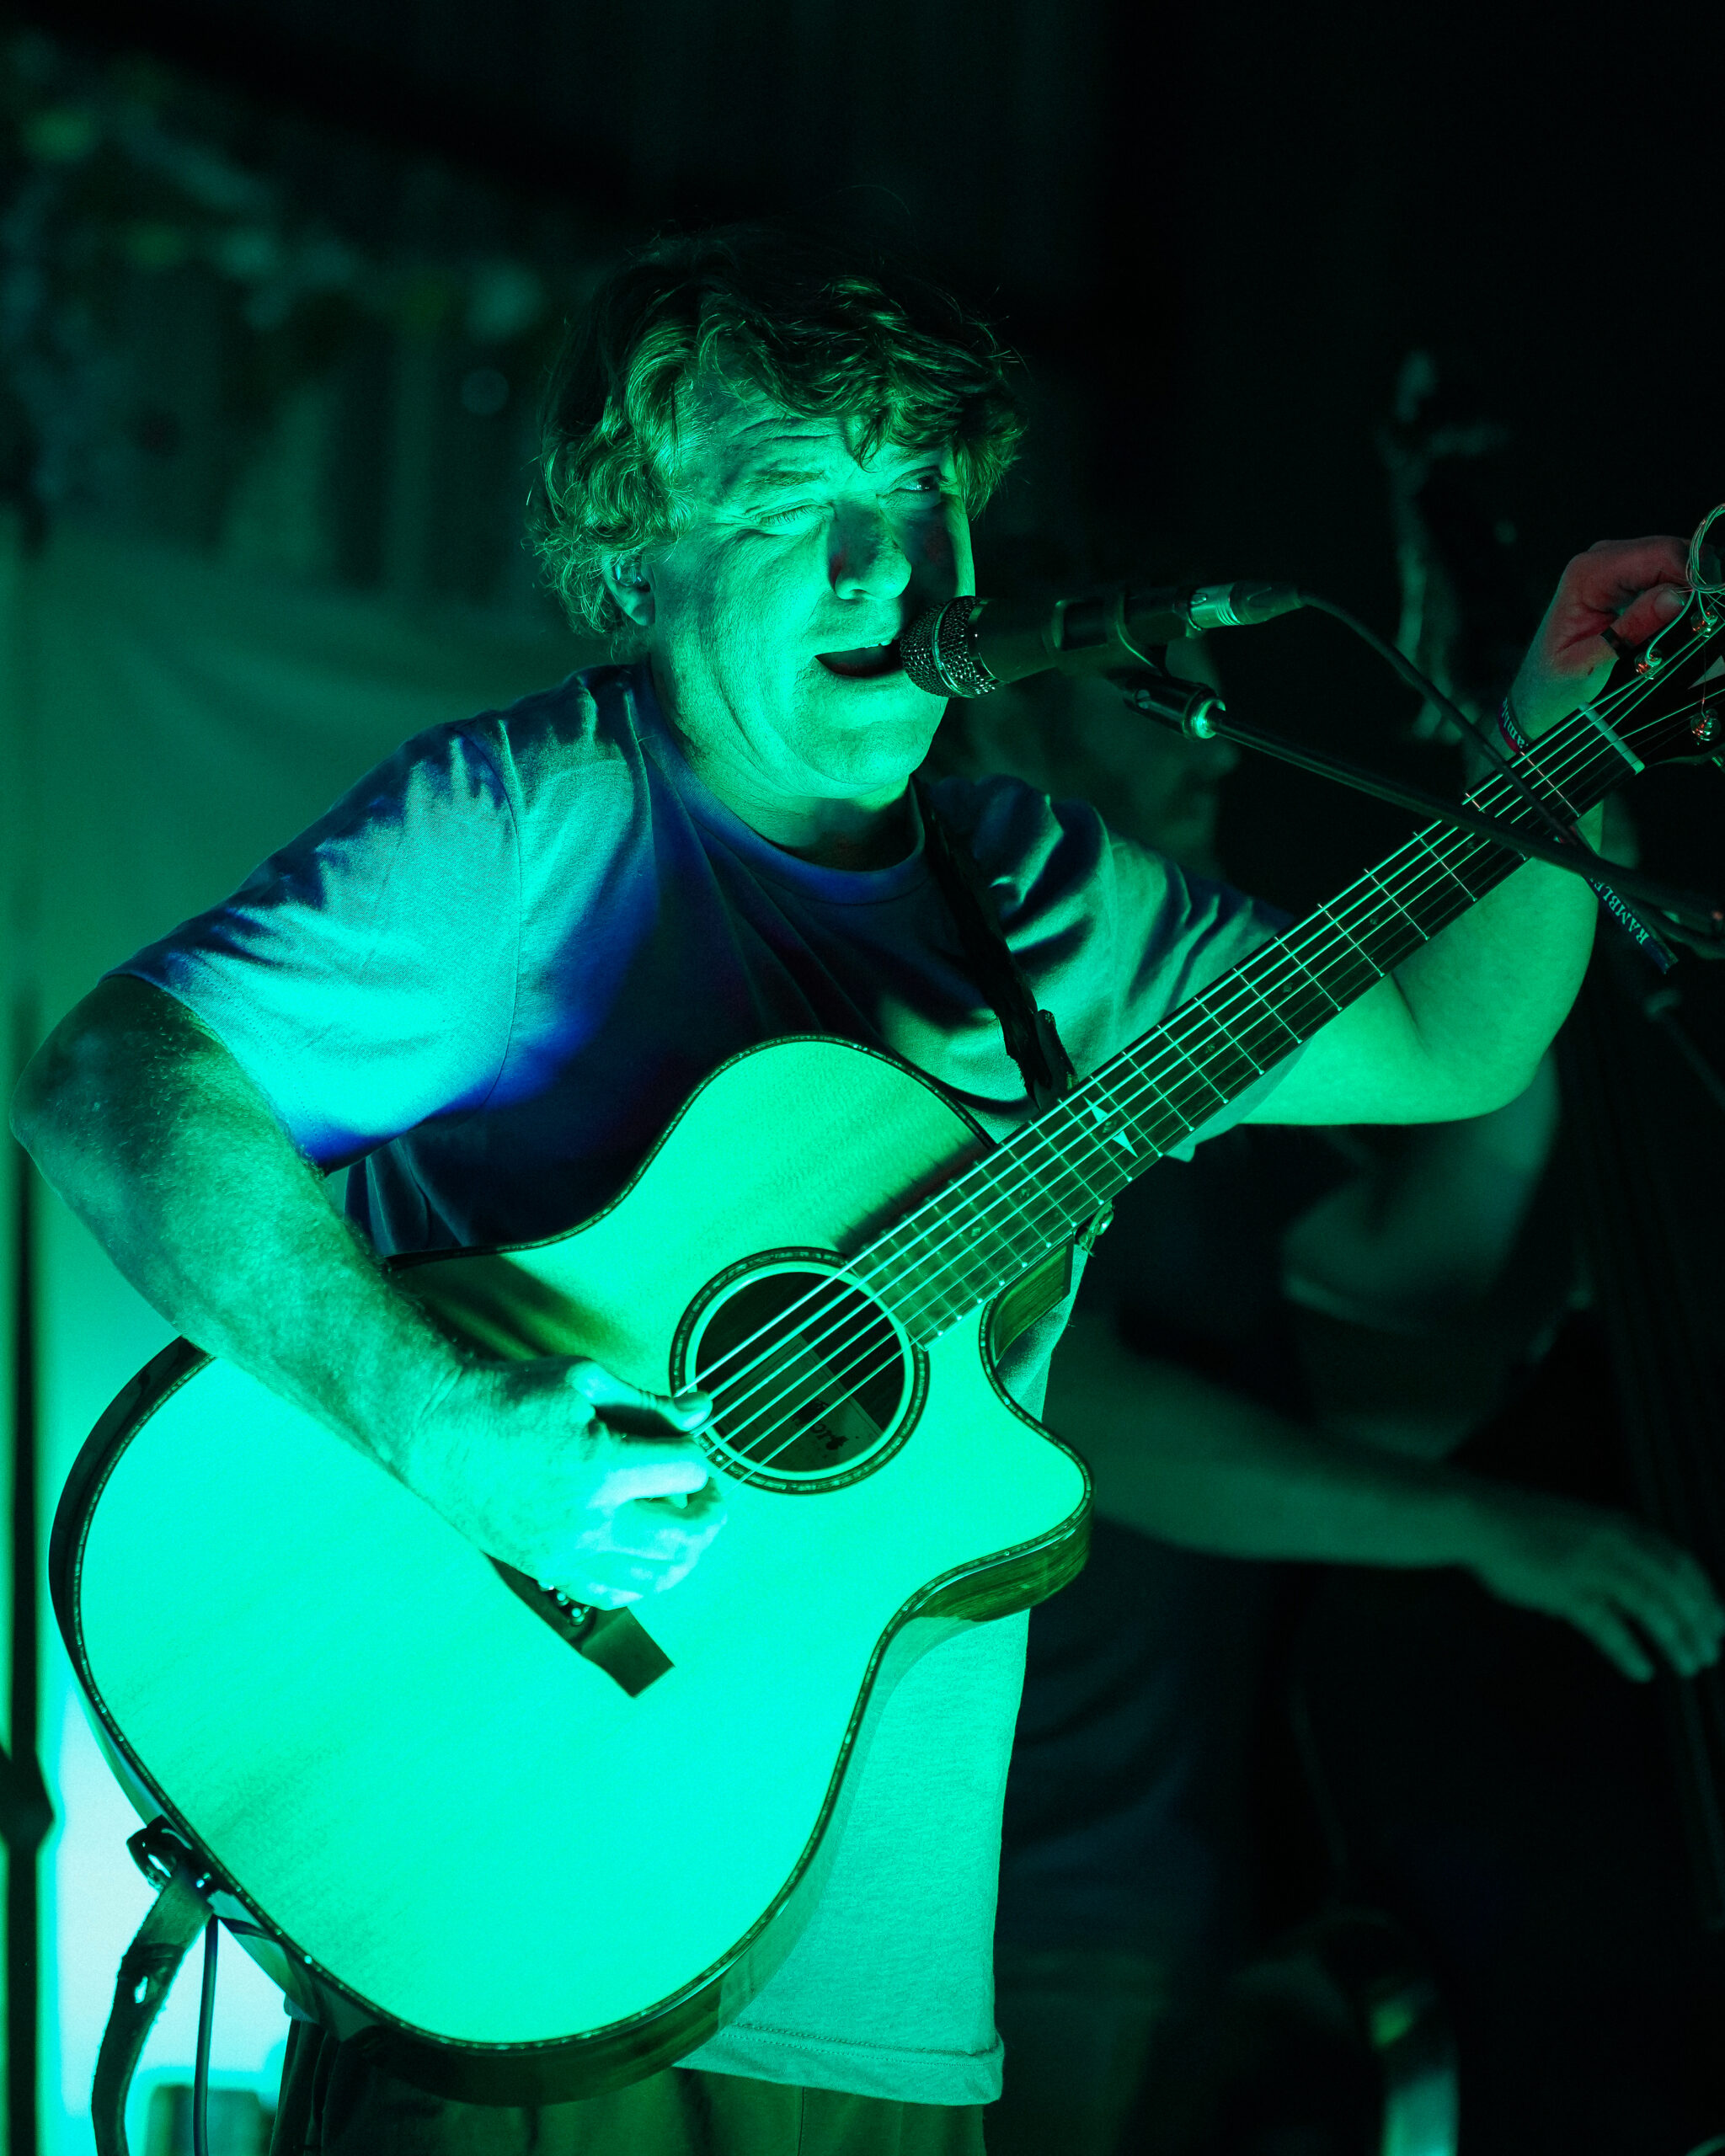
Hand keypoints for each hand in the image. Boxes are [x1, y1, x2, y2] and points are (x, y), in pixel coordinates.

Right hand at [408, 1356, 724, 1608]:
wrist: (439, 1431)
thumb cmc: (509, 1398)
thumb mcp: (585, 1380)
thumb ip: (650, 1404)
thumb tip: (703, 1411)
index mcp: (600, 1466)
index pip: (687, 1471)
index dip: (697, 1455)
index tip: (686, 1446)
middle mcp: (586, 1520)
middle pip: (684, 1533)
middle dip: (710, 1510)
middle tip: (708, 1493)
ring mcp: (565, 1553)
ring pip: (655, 1575)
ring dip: (686, 1552)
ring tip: (687, 1526)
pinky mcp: (546, 1569)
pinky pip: (611, 1594)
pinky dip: (642, 1581)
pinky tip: (649, 1558)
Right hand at [1465, 1483, 1723, 1681]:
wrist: (1480, 1517)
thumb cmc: (1526, 1525)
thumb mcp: (1583, 1529)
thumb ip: (1613, 1552)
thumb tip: (1641, 1583)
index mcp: (1621, 1527)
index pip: (1679, 1562)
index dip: (1703, 1594)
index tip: (1719, 1622)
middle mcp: (1614, 1544)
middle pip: (1672, 1586)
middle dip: (1698, 1622)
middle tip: (1711, 1653)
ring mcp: (1590, 1566)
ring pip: (1650, 1605)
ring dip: (1675, 1638)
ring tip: (1689, 1666)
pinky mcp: (1564, 1589)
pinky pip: (1606, 1625)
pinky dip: (1627, 1649)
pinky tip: (1641, 1671)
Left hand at [1511, 535, 1689, 736]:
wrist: (1537, 697)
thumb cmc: (1556, 687)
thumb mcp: (1593, 666)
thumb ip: (1632, 629)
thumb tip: (1676, 596)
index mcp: (1587, 574)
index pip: (1660, 555)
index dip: (1693, 576)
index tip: (1709, 608)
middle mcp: (1599, 560)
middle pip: (1671, 551)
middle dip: (1694, 582)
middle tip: (1706, 620)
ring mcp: (1612, 567)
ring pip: (1673, 560)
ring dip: (1689, 589)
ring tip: (1692, 625)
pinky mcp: (1623, 579)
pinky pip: (1664, 574)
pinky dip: (1679, 593)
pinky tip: (1679, 620)